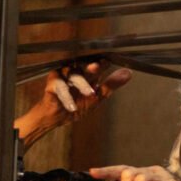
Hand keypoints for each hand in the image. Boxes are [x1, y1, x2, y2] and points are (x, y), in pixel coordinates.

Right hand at [16, 60, 131, 147]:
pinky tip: (73, 107)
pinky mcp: (52, 84)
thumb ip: (111, 85)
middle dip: (91, 67)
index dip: (103, 63)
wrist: (58, 118)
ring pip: (73, 75)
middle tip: (97, 67)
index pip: (97, 64)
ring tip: (90, 94)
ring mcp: (63, 76)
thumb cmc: (77, 105)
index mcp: (87, 74)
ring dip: (82, 84)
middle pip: (85, 66)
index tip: (109, 62)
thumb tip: (128, 73)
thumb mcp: (98, 97)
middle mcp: (76, 71)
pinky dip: (67, 97)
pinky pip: (60, 87)